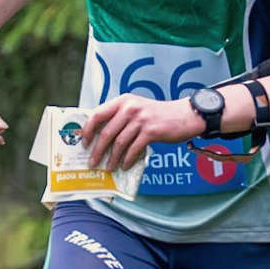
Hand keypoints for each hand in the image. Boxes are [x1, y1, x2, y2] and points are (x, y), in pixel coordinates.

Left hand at [81, 95, 201, 170]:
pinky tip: (125, 165)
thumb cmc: (157, 115)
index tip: (84, 143)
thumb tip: (100, 138)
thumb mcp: (136, 109)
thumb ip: (119, 118)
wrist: (185, 115)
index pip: (97, 114)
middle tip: (93, 162)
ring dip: (112, 158)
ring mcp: (141, 119)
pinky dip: (127, 160)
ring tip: (109, 167)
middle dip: (97, 150)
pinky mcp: (151, 131)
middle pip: (106, 132)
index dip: (88, 130)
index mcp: (122, 101)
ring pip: (119, 143)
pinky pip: (134, 149)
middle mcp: (130, 108)